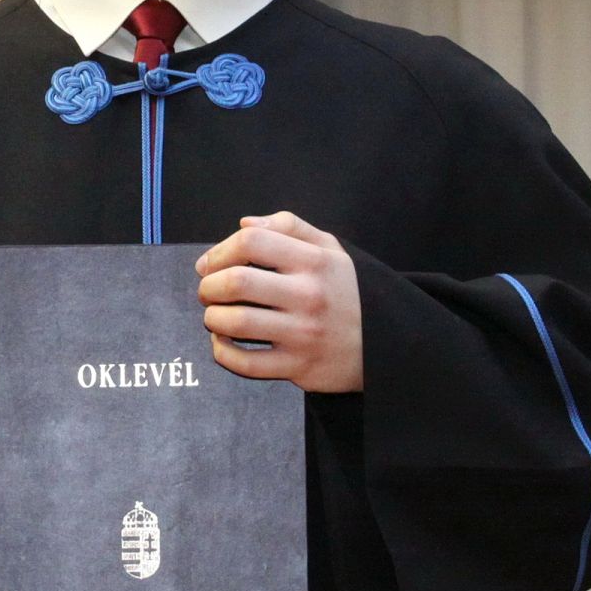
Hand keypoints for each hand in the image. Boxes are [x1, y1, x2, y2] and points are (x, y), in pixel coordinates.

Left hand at [196, 213, 363, 392]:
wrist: (382, 346)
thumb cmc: (344, 292)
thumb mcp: (330, 250)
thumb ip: (289, 227)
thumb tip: (244, 224)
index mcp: (314, 261)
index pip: (251, 242)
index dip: (220, 251)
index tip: (209, 264)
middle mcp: (308, 295)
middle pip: (236, 282)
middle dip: (209, 286)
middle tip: (207, 291)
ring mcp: (303, 333)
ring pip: (235, 322)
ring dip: (212, 318)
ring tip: (215, 316)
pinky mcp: (298, 366)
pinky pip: (246, 362)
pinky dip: (222, 352)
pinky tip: (223, 343)